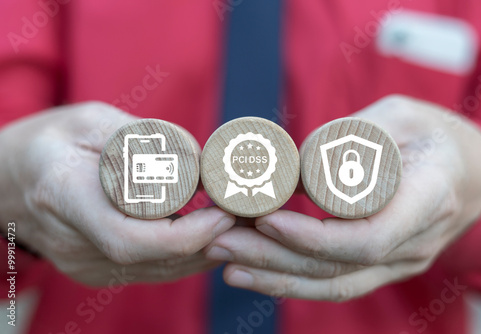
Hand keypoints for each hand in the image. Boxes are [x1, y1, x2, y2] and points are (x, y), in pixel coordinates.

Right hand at [0, 102, 234, 285]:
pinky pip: (153, 270)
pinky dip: (189, 255)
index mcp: (64, 196)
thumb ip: (143, 138)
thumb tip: (200, 163)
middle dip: (213, 242)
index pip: (131, 238)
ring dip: (208, 250)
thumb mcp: (90, 120)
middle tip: (252, 215)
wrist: (7, 180)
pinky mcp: (98, 270)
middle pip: (156, 261)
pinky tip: (213, 233)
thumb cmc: (50, 142)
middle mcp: (74, 243)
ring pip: (162, 271)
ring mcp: (85, 265)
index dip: (187, 234)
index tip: (226, 212)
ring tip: (244, 223)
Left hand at [205, 95, 480, 300]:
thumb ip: (349, 136)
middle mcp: (415, 244)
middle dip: (274, 260)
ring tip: (224, 261)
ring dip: (274, 277)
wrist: (464, 170)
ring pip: (333, 285)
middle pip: (339, 270)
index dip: (313, 238)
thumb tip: (290, 166)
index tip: (266, 220)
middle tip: (222, 242)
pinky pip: (335, 282)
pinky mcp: (380, 266)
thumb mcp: (397, 116)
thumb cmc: (430, 135)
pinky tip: (253, 272)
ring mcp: (399, 262)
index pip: (369, 239)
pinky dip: (291, 281)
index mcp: (427, 201)